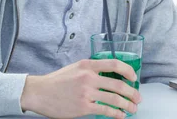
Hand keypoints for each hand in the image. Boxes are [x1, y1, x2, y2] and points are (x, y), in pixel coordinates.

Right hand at [20, 58, 141, 118]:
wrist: (39, 92)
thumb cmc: (58, 80)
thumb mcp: (76, 67)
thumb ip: (92, 69)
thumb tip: (110, 75)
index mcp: (88, 65)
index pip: (115, 64)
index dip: (128, 70)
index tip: (134, 77)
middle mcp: (89, 78)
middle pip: (118, 84)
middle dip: (132, 93)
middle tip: (138, 98)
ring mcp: (86, 93)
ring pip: (114, 99)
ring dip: (127, 105)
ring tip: (132, 109)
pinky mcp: (83, 107)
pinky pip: (104, 110)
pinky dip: (115, 113)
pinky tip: (120, 115)